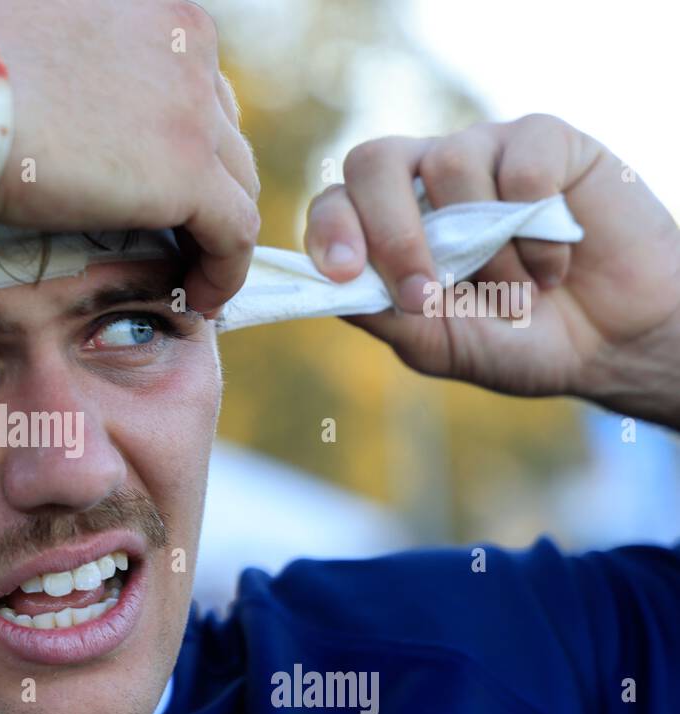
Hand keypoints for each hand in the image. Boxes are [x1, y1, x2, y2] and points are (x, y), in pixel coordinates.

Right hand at [0, 0, 259, 314]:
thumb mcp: (34, 37)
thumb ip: (70, 62)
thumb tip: (44, 90)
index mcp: (157, 14)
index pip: (193, 82)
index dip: (179, 138)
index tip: (156, 178)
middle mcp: (188, 48)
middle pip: (221, 130)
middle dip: (203, 182)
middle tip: (176, 229)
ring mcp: (192, 110)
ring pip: (236, 182)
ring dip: (215, 229)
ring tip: (190, 270)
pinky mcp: (187, 172)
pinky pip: (234, 233)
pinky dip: (225, 271)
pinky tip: (203, 300)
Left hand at [304, 114, 679, 428]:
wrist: (612, 343)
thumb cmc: (517, 340)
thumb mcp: (438, 343)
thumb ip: (382, 314)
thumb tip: (329, 287)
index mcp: (388, 224)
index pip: (335, 202)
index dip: (330, 229)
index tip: (346, 272)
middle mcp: (428, 180)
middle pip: (373, 161)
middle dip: (391, 232)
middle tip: (424, 292)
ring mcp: (485, 152)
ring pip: (450, 162)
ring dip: (485, 248)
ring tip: (518, 290)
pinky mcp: (545, 141)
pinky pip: (521, 164)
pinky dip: (537, 229)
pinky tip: (555, 263)